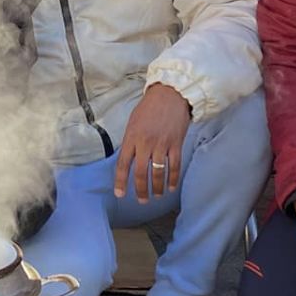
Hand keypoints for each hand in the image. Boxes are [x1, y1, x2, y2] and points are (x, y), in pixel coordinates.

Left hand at [114, 82, 191, 200]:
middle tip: (141, 201)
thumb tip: (128, 158)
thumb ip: (130, 141)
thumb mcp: (133, 122)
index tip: (120, 194)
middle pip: (141, 173)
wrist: (171, 94)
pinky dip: (173, 179)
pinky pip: (175, 166)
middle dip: (141, 190)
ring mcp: (162, 144)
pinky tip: (171, 188)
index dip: (121, 181)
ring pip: (159, 172)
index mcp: (132, 137)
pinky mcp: (176, 144)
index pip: (123, 164)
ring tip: (157, 196)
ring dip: (157, 188)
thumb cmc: (149, 107)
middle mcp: (146, 142)